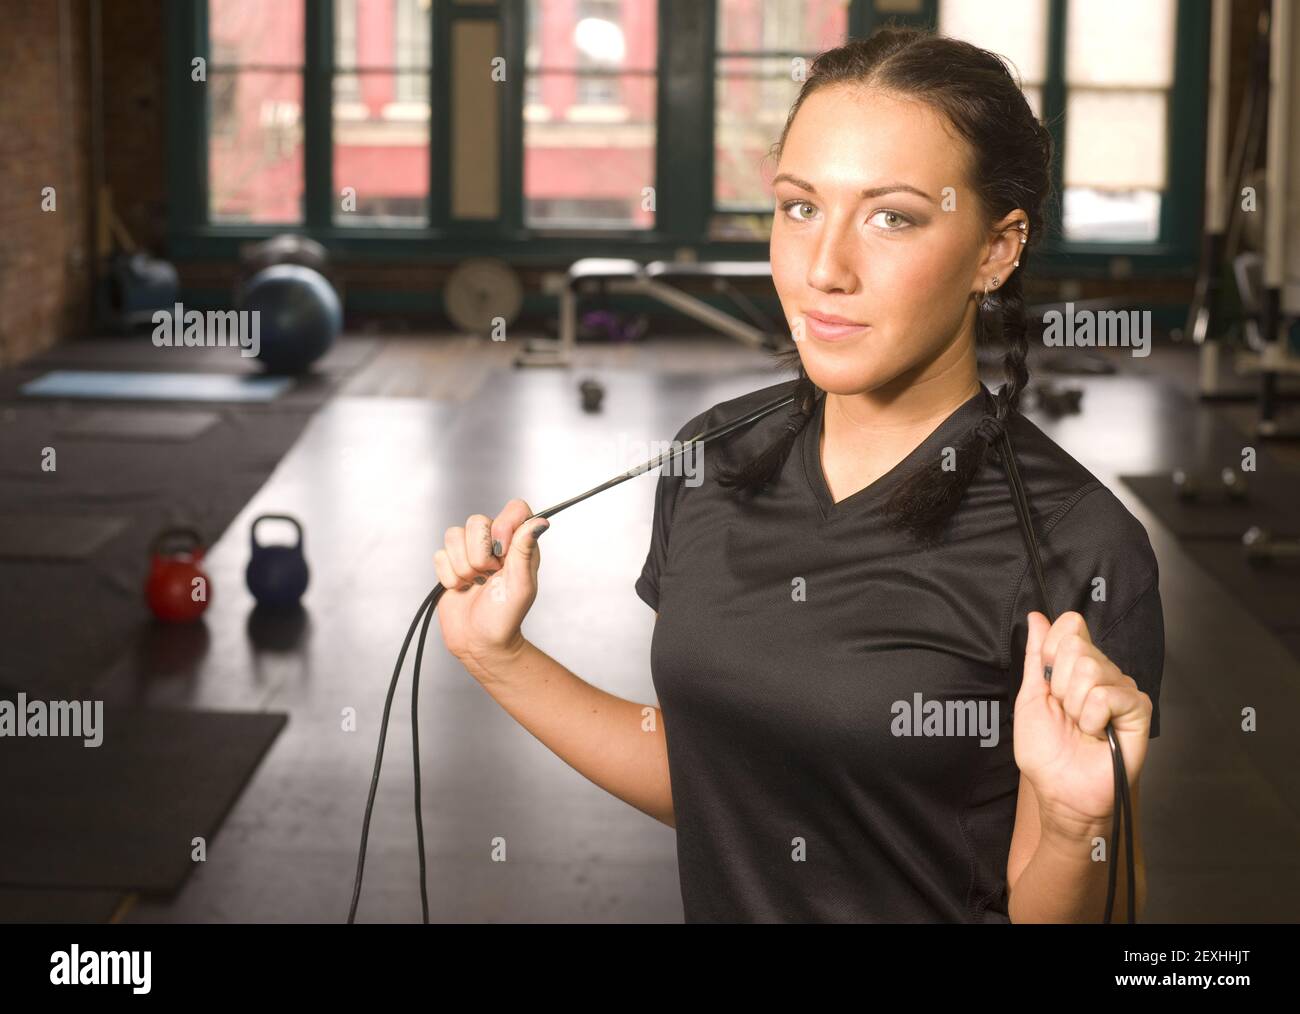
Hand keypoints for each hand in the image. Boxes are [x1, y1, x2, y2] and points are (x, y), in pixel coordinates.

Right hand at [432, 498, 548, 671]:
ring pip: (453, 535)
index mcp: (519, 544)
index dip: (503, 525)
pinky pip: (439, 554)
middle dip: (479, 554)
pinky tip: (461, 588)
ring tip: (474, 583)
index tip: (502, 551)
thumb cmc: (505, 618)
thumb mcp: (521, 585)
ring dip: (462, 567)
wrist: (479, 642)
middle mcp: (495, 543)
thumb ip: (525, 550)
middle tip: (488, 576)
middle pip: (476, 521)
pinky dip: (448, 576)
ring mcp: (470, 552)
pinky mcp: (449, 564)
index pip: (514, 509)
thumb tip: (541, 522)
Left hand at [1013, 611, 1152, 840]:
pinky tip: (1097, 733)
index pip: (1069, 626)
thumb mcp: (1030, 697)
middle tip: (1066, 713)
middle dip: (1059, 685)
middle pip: (1077, 647)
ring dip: (1074, 705)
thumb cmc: (1046, 750)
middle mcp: (1102, 672)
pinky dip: (1092, 718)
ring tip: (1081, 726)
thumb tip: (1037, 617)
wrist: (1061, 789)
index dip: (1050, 652)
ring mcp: (1121, 689)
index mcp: (1075, 666)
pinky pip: (1107, 695)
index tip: (1047, 683)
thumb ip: (1035, 656)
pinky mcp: (1138, 709)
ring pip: (1091, 669)